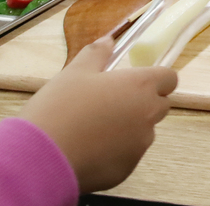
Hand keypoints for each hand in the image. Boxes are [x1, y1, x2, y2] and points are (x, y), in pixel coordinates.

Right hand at [20, 37, 177, 193]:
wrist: (40, 156)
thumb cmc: (59, 107)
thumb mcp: (74, 72)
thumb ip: (97, 54)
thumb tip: (109, 40)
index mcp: (140, 86)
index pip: (169, 78)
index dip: (155, 79)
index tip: (134, 82)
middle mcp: (148, 114)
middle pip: (160, 105)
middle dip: (142, 103)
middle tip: (110, 104)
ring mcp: (140, 144)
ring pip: (144, 132)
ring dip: (129, 129)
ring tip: (93, 129)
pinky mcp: (128, 168)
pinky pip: (128, 155)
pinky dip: (116, 152)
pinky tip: (89, 150)